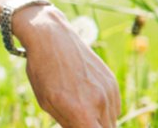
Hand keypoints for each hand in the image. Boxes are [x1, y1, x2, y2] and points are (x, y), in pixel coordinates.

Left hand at [17, 6, 119, 126]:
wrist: (52, 37)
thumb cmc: (42, 71)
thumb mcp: (47, 103)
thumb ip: (68, 123)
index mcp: (81, 112)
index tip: (79, 126)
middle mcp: (100, 103)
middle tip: (78, 120)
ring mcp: (109, 92)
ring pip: (112, 121)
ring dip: (100, 122)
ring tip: (80, 108)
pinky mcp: (113, 82)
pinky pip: (114, 107)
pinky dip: (104, 110)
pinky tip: (87, 98)